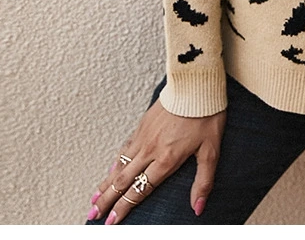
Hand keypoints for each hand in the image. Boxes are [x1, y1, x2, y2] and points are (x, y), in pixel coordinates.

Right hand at [86, 98, 226, 224]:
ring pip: (120, 164)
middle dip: (107, 201)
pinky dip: (115, 161)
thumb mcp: (211, 150)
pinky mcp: (143, 123)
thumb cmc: (207, 114)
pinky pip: (125, 147)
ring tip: (94, 198)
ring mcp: (144, 136)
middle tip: (93, 216)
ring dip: (106, 183)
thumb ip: (203, 181)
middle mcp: (150, 149)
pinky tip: (111, 167)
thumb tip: (198, 208)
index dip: (124, 208)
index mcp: (166, 159)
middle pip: (123, 181)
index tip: (111, 222)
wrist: (196, 83)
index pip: (139, 190)